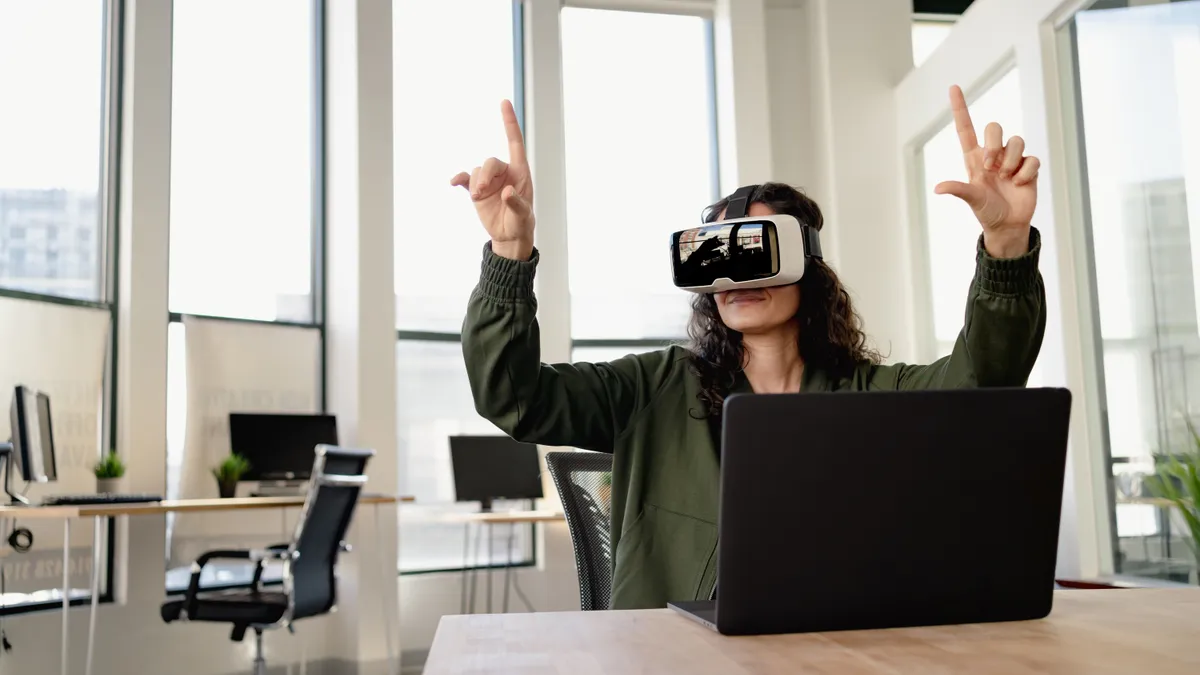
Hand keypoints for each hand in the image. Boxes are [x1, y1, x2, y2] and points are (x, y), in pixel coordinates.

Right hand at [451, 100, 534, 260]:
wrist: (508, 235)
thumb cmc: (521, 222)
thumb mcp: (523, 215)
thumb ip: (517, 203)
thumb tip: (507, 191)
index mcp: (520, 172)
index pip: (514, 141)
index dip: (509, 122)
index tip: (504, 102)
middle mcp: (504, 172)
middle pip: (490, 162)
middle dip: (484, 175)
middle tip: (481, 193)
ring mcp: (489, 180)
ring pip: (477, 172)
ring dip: (475, 183)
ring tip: (479, 198)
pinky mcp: (476, 190)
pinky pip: (465, 179)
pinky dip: (459, 179)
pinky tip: (453, 182)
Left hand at [934, 85, 1039, 258]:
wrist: (1008, 225)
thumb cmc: (986, 211)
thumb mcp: (972, 199)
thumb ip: (958, 190)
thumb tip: (938, 188)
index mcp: (974, 158)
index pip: (965, 128)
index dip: (960, 108)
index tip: (953, 87)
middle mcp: (993, 154)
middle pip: (995, 127)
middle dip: (995, 144)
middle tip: (991, 168)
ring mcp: (1012, 159)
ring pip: (1017, 141)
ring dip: (1011, 161)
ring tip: (1007, 179)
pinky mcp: (1029, 167)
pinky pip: (1031, 159)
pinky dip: (1026, 173)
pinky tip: (1020, 184)